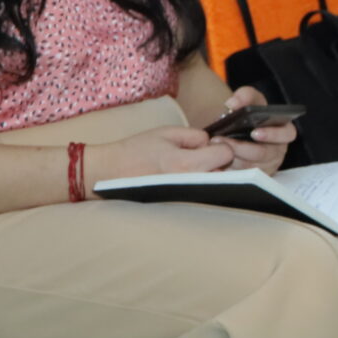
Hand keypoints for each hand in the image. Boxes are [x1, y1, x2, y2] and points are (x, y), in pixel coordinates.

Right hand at [84, 124, 235, 188]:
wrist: (110, 174)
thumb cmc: (137, 150)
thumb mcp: (166, 133)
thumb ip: (195, 135)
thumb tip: (212, 143)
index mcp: (188, 164)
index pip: (226, 154)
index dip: (220, 145)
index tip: (208, 144)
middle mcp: (192, 184)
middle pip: (225, 171)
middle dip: (216, 161)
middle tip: (196, 156)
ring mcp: (188, 198)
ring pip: (215, 184)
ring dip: (208, 174)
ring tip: (186, 168)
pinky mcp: (183, 205)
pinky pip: (202, 194)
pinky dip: (198, 185)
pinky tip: (182, 179)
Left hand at [216, 86, 294, 172]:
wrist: (233, 132)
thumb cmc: (247, 116)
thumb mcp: (249, 101)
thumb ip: (245, 96)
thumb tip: (233, 103)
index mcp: (282, 131)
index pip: (287, 134)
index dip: (273, 134)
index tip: (254, 133)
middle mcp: (276, 151)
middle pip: (264, 154)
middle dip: (242, 148)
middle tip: (223, 140)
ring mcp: (265, 166)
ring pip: (249, 167)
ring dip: (231, 157)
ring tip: (215, 147)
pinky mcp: (251, 177)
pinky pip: (240, 176)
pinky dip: (227, 168)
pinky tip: (214, 159)